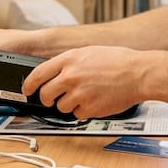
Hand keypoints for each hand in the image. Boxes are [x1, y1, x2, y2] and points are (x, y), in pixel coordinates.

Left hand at [25, 45, 146, 119]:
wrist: (139, 74)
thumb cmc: (118, 61)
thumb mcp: (89, 52)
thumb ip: (69, 62)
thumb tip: (53, 73)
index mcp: (69, 59)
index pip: (38, 74)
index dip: (29, 85)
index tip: (28, 90)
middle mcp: (71, 76)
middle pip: (46, 94)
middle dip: (47, 99)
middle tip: (52, 99)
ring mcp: (79, 94)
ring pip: (61, 107)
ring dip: (69, 104)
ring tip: (85, 95)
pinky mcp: (90, 108)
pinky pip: (77, 115)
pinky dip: (84, 111)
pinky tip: (95, 100)